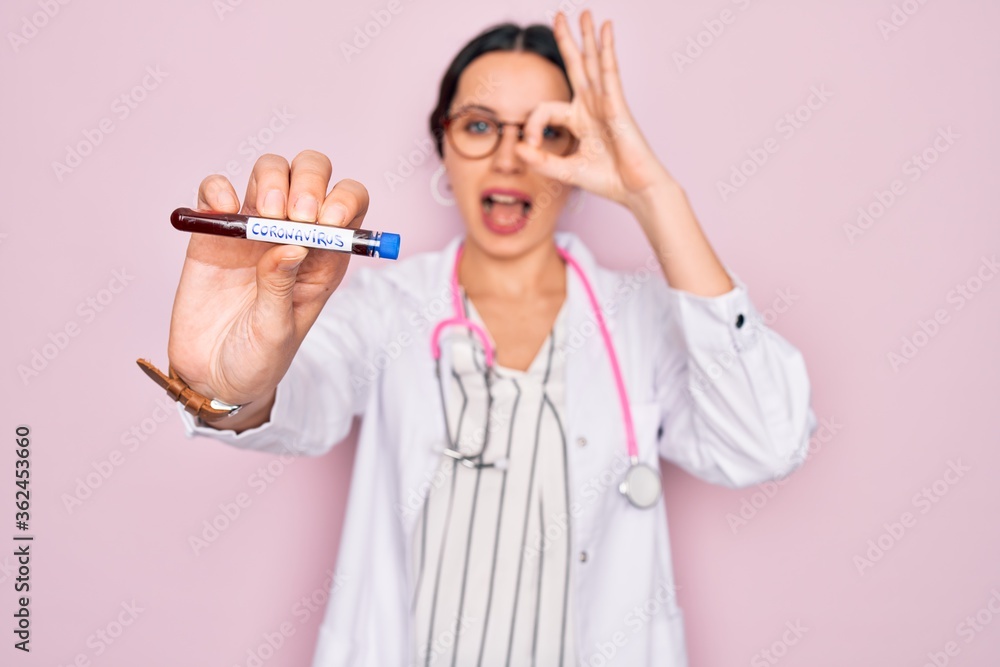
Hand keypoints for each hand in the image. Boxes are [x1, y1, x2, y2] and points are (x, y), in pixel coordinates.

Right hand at [167, 151, 369, 409]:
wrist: (211, 378)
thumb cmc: (258, 359)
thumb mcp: (277, 331)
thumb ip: (281, 287)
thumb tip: (291, 245)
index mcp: (324, 258)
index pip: (349, 206)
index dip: (344, 201)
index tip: (326, 221)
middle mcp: (293, 235)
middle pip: (312, 175)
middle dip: (308, 182)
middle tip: (294, 216)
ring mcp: (253, 229)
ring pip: (270, 171)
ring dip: (272, 179)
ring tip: (264, 218)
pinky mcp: (214, 233)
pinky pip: (216, 191)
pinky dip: (218, 189)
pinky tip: (221, 211)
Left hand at [515, 10, 672, 210]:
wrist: (635, 190)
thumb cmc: (608, 180)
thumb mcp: (566, 171)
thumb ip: (540, 161)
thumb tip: (517, 148)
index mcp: (579, 120)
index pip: (545, 109)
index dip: (531, 125)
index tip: (530, 147)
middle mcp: (592, 107)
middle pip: (576, 66)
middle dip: (567, 41)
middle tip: (559, 15)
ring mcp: (605, 103)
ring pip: (593, 63)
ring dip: (587, 36)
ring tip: (584, 12)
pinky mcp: (618, 105)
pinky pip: (610, 72)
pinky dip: (606, 49)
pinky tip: (606, 29)